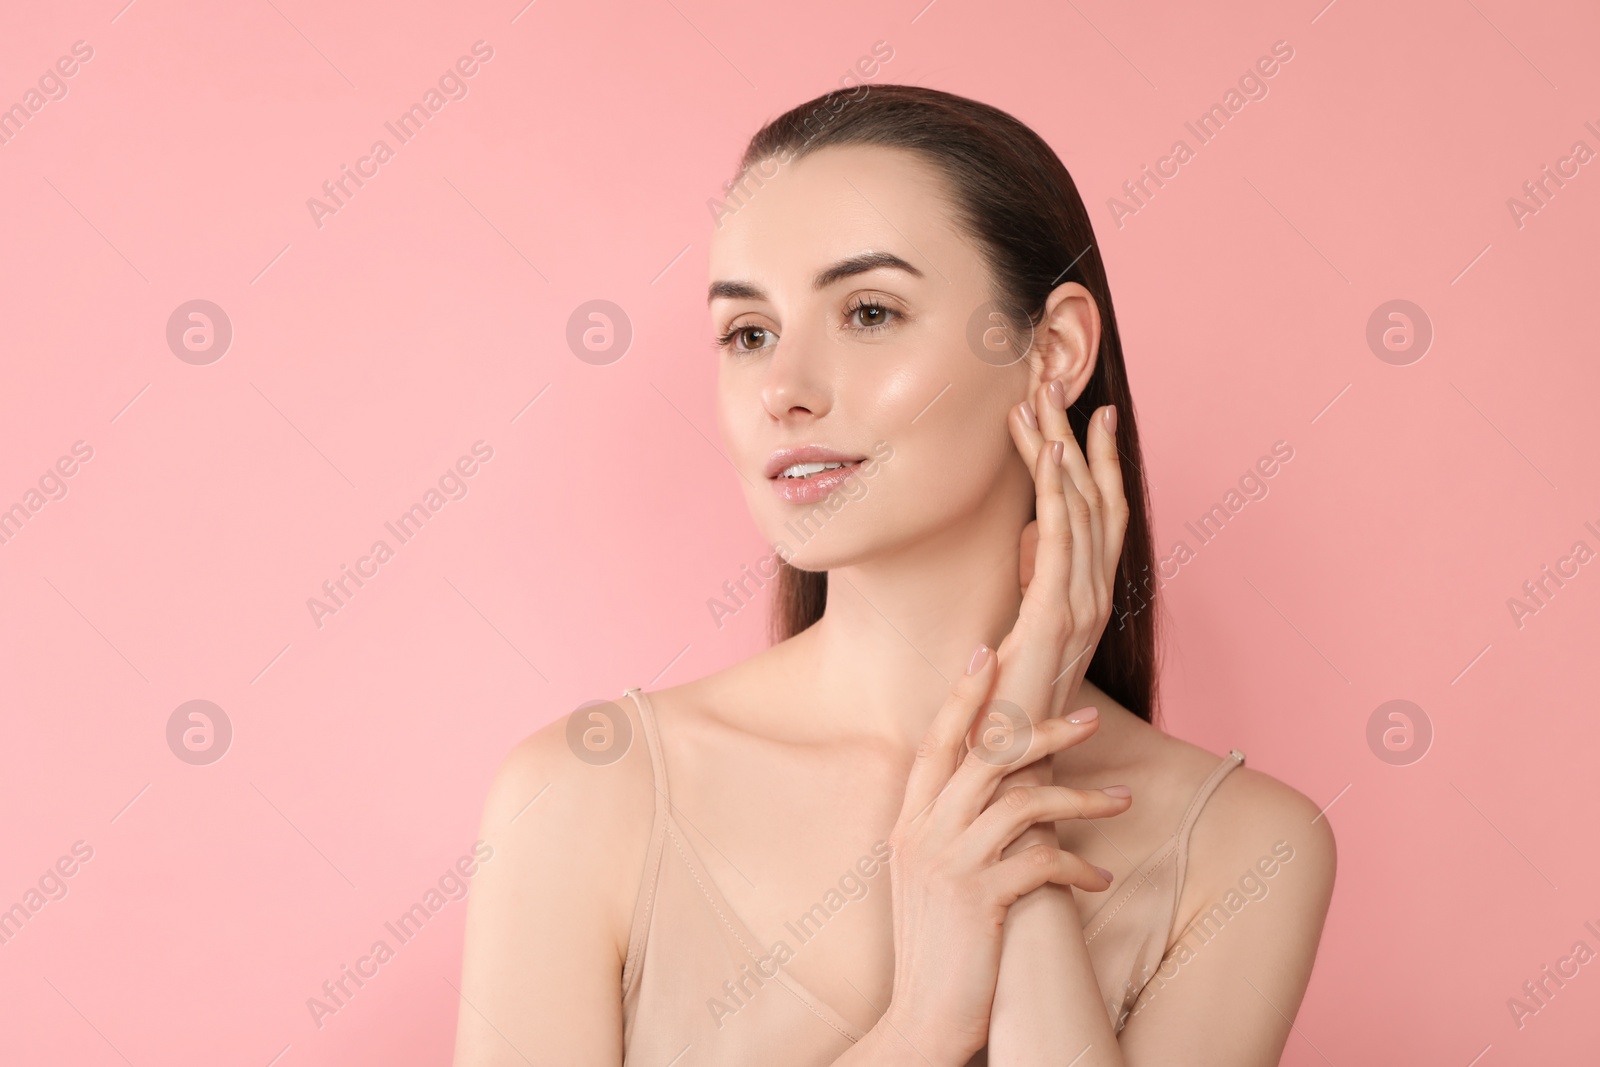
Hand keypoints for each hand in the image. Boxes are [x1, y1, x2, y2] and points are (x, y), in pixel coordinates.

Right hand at [878, 649, 1133, 1062]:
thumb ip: (951, 828)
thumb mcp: (930, 876)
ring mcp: (948, 866)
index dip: (963, 695)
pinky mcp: (980, 901)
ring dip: (1080, 797)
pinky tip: (1099, 879)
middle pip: (984, 758)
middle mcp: (921, 835)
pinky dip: (1078, 864)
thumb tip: (999, 788)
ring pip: (1021, 803)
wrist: (921, 1021)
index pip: (936, 741)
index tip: (990, 651)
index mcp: (908, 822)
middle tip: (1091, 717)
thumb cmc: (939, 948)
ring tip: (1122, 801)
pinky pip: (1040, 861)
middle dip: (1042, 730)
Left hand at [996, 381, 1128, 727]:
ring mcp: (1080, 607)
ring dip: (1061, 446)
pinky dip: (1056, 486)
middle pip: (1096, 498)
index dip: (1091, 460)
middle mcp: (1092, 598)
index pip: (1096, 516)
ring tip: (1042, 392)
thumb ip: (1032, 592)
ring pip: (1080, 506)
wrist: (1010, 773)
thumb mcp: (1020, 642)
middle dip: (1078, 436)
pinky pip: (1061, 537)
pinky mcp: (1055, 617)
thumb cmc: (1008, 717)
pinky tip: (1047, 445)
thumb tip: (1029, 545)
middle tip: (1058, 377)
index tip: (1079, 411)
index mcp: (1084, 602)